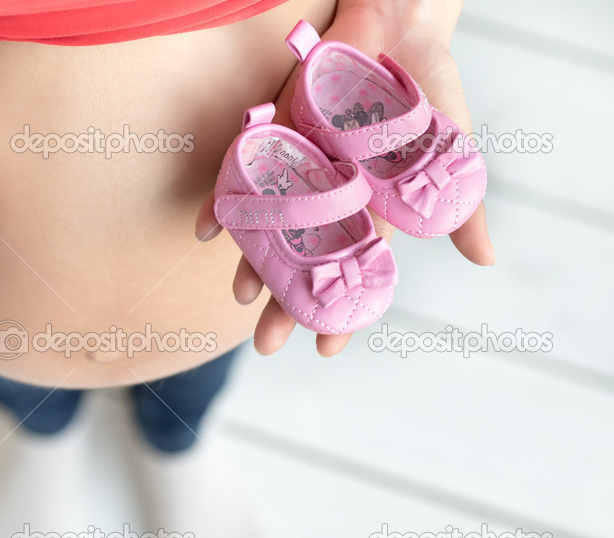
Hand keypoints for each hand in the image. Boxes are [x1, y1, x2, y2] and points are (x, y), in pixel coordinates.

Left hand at [194, 0, 492, 356]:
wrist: (397, 27)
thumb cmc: (430, 92)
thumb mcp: (454, 154)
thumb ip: (461, 207)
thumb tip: (485, 260)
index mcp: (370, 212)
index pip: (353, 273)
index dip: (342, 311)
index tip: (326, 349)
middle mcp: (329, 200)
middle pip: (305, 261)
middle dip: (287, 302)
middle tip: (267, 343)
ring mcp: (298, 172)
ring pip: (271, 229)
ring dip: (253, 261)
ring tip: (240, 295)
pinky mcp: (274, 138)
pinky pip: (243, 175)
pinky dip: (225, 201)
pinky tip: (207, 229)